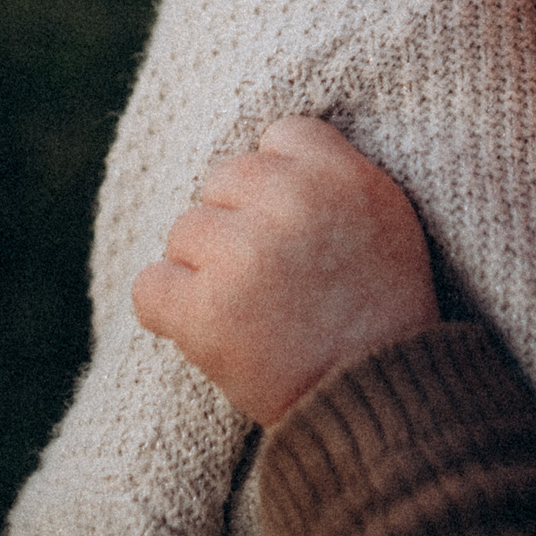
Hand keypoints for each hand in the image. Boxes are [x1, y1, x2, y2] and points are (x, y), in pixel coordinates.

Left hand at [131, 115, 439, 425]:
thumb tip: (266, 144)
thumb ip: (332, 173)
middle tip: (272, 278)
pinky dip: (168, 310)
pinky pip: (150, 286)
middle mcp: (291, 202)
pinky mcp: (206, 309)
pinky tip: (207, 328)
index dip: (278, 186)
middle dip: (237, 225)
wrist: (377, 400)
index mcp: (338, 174)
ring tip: (251, 310)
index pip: (279, 136)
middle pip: (223, 179)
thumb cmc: (379, 310)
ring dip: (205, 270)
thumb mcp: (385, 219)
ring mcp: (244, 254)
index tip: (294, 228)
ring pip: (184, 231)